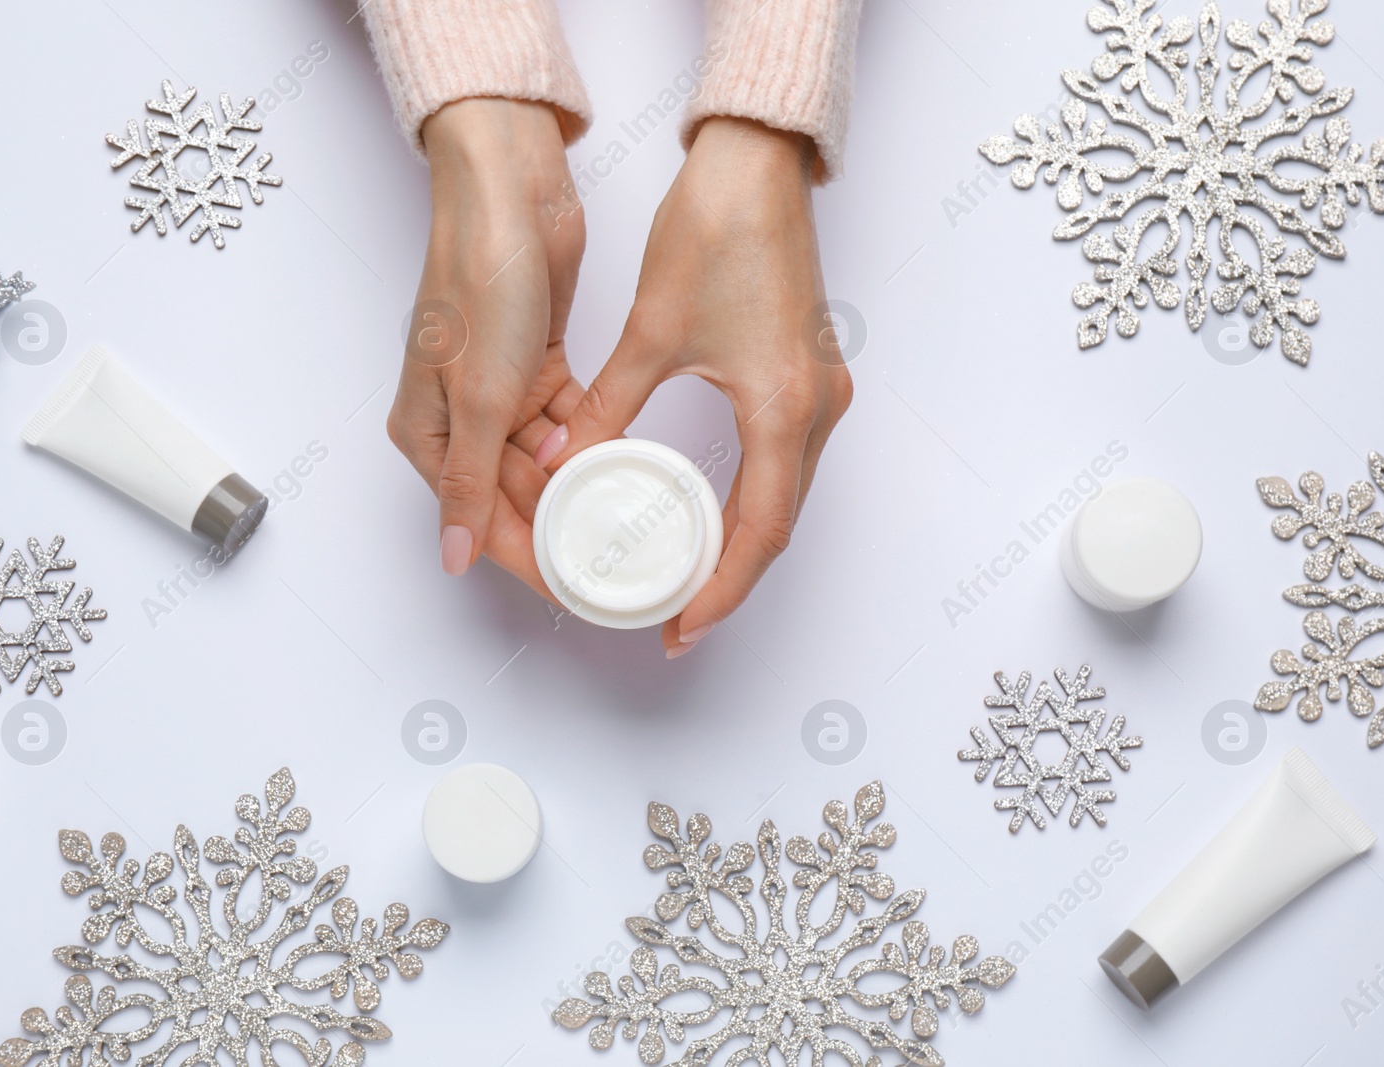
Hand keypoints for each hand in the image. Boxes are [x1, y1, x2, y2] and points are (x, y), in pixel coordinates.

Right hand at [387, 98, 584, 596]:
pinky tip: (623, 463)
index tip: (575, 588)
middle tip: (615, 559)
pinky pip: (566, 426)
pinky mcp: (537, 368)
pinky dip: (591, 442)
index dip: (527, 558)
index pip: (478, 519)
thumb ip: (469, 483)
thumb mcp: (479, 398)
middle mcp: (459, 418)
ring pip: (545, 464)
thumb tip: (454, 557)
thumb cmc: (479, 281)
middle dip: (561, 525)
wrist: (511, 197)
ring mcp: (500, 393)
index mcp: (426, 432)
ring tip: (627, 518)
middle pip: (514, 497)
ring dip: (580, 485)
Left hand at [541, 117, 852, 655]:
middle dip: (730, 579)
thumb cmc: (717, 233)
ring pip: (788, 496)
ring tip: (691, 577)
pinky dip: (754, 499)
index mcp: (783, 407)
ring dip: (743, 542)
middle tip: (680, 617)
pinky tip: (714, 513)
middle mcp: (817, 409)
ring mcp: (822, 391)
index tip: (682, 627)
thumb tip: (561, 461)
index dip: (721, 591)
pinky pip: (788, 460)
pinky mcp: (811, 374)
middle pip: (780, 525)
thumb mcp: (652, 334)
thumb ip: (607, 408)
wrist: (758, 166)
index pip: (758, 533)